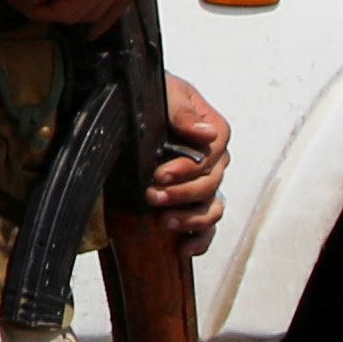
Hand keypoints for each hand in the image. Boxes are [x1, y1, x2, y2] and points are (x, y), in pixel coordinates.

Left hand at [150, 73, 230, 255]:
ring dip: (190, 218)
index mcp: (213, 132)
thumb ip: (182, 112)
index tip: (160, 173)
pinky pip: (207, 226)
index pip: (212, 155)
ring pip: (211, 208)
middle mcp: (212, 160)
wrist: (130, 102)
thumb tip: (206, 134)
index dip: (188, 168)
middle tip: (152, 195)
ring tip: (164, 221)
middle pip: (210, 184)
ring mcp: (203, 183)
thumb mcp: (166, 93)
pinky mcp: (191, 201)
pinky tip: (182, 248)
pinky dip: (199, 239)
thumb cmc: (151, 94)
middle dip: (181, 193)